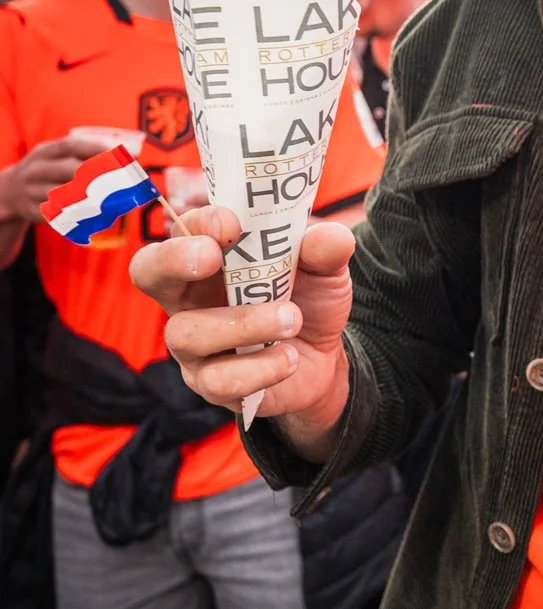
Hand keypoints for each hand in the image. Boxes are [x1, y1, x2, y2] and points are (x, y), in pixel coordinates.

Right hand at [0, 131, 116, 223]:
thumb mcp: (57, 157)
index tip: (115, 155)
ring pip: (62, 195)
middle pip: (67, 169)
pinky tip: (94, 217)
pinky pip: (55, 215)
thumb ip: (86, 155)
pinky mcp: (31, 211)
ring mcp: (30, 191)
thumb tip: (130, 154)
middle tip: (118, 182)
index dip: (93, 148)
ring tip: (112, 203)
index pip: (69, 145)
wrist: (9, 192)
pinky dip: (75, 216)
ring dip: (88, 199)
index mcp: (43, 152)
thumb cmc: (46, 172)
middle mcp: (35, 169)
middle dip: (95, 175)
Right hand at [130, 205, 354, 425]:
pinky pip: (218, 379)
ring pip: (187, 332)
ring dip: (242, 322)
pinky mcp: (211, 384)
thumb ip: (325, 250)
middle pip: (146, 272)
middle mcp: (188, 298)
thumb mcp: (324, 270)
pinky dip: (259, 368)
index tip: (232, 224)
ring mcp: (193, 344)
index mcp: (208, 258)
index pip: (183, 230)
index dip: (200, 223)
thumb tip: (330, 238)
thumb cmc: (306, 301)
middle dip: (172, 259)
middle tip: (211, 256)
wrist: (324, 359)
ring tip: (291, 318)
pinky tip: (289, 358)